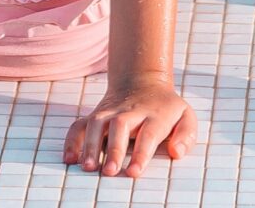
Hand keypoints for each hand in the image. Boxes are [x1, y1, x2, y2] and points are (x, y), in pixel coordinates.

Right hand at [63, 78, 198, 176]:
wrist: (142, 81)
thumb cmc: (166, 108)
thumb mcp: (186, 116)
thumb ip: (186, 136)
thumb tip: (176, 152)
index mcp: (155, 114)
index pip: (148, 134)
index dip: (140, 154)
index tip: (133, 172)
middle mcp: (130, 111)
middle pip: (119, 126)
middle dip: (112, 149)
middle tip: (108, 172)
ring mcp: (110, 111)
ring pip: (96, 123)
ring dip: (89, 145)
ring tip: (86, 167)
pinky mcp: (96, 114)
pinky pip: (79, 124)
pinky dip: (72, 140)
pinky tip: (69, 158)